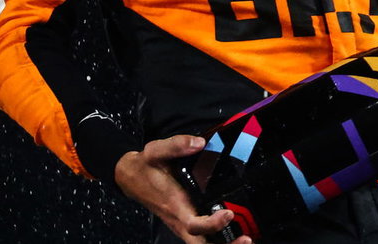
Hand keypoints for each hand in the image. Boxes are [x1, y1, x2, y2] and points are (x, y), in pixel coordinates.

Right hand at [115, 135, 253, 243]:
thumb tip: (199, 143)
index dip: (211, 224)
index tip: (228, 213)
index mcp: (175, 206)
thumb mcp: (155, 151)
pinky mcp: (187, 222)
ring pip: (203, 243)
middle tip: (246, 239)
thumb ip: (176, 145)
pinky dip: (219, 238)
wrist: (131, 177)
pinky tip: (237, 232)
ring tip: (246, 239)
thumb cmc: (145, 167)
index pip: (193, 224)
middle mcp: (180, 220)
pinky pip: (203, 237)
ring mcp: (184, 223)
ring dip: (224, 243)